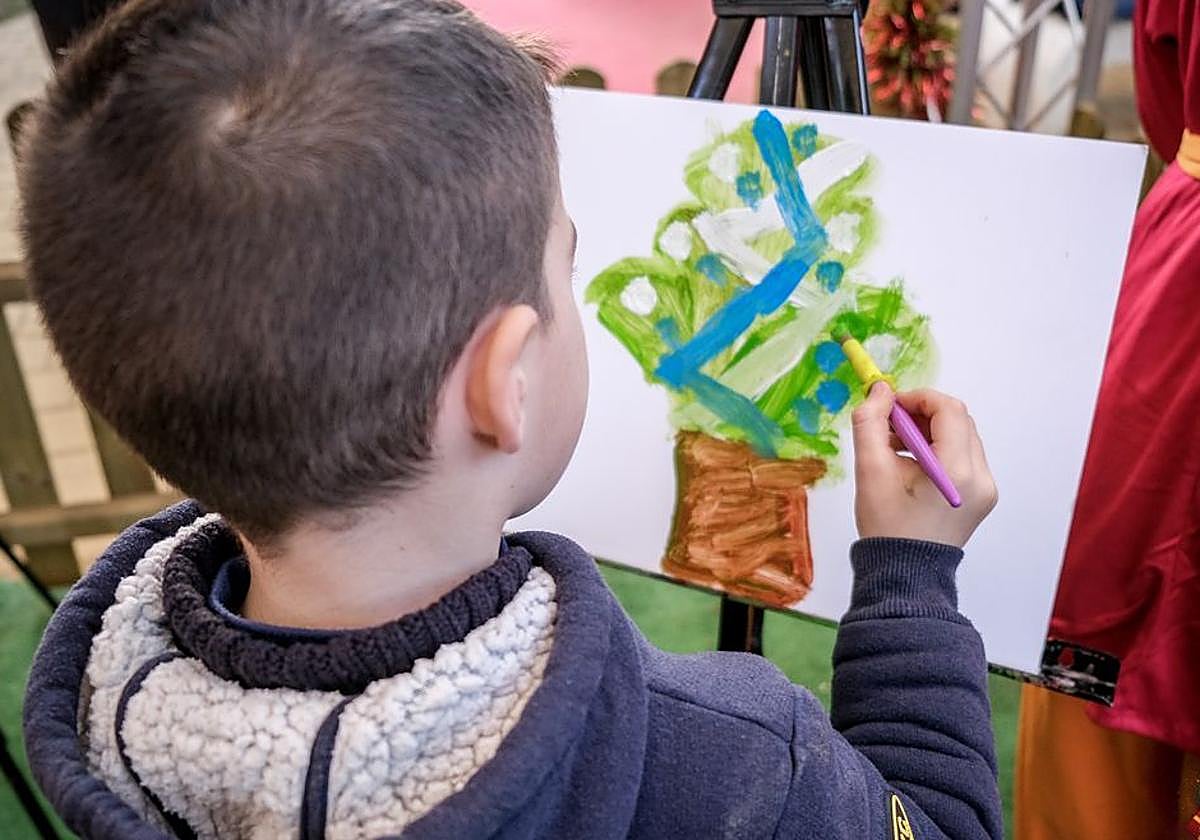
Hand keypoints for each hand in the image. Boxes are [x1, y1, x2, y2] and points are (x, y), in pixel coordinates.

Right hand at [851, 383, 997, 547]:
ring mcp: (986, 488)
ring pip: (961, 436)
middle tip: (890, 424)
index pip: (948, 410)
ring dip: (929, 431)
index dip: (917, 398)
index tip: (890, 405)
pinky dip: (938, 449)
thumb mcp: (870, 471)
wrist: (904, 574)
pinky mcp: (982, 495)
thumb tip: (880, 391)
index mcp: (956, 471)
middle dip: (922, 414)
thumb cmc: (886, 529)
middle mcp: (980, 477)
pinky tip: (911, 464)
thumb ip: (871, 423)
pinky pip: (963, 456)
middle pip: (958, 420)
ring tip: (896, 447)